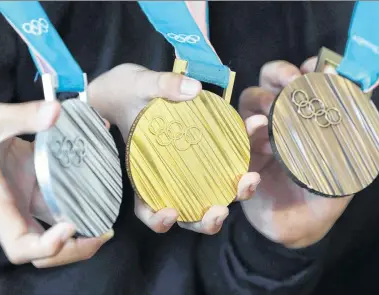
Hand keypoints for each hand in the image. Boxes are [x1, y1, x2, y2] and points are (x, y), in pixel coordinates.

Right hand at [0, 99, 113, 267]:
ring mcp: (27, 196)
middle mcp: (15, 207)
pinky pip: (61, 198)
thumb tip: (55, 111)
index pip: (21, 247)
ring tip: (109, 215)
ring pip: (56, 224)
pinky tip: (99, 183)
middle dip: (76, 246)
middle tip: (105, 232)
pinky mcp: (36, 182)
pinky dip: (80, 196)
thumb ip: (21, 117)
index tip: (70, 226)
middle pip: (45, 247)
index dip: (47, 247)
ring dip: (83, 224)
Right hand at [89, 64, 259, 234]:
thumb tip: (194, 89)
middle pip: (188, 211)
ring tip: (250, 178)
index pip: (147, 208)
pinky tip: (253, 126)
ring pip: (212, 192)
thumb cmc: (126, 93)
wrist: (133, 87)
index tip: (171, 212)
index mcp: (144, 173)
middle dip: (207, 219)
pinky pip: (225, 158)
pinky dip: (242, 148)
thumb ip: (162, 86)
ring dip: (233, 193)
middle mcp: (168, 177)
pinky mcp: (205, 151)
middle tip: (220, 209)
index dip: (158, 220)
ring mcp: (189, 166)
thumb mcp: (137, 85)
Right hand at [239, 58, 378, 247]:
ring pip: (249, 102)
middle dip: (279, 74)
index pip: (304, 82)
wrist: (293, 230)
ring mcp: (258, 135)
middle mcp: (279, 120)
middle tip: (292, 82)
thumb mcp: (348, 174)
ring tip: (267, 116)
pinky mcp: (242, 154)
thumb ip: (368, 149)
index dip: (310, 68)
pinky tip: (255, 138)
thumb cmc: (321, 199)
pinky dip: (245, 128)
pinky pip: (236, 137)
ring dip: (258, 101)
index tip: (319, 67)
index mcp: (304, 120)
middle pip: (270, 82)